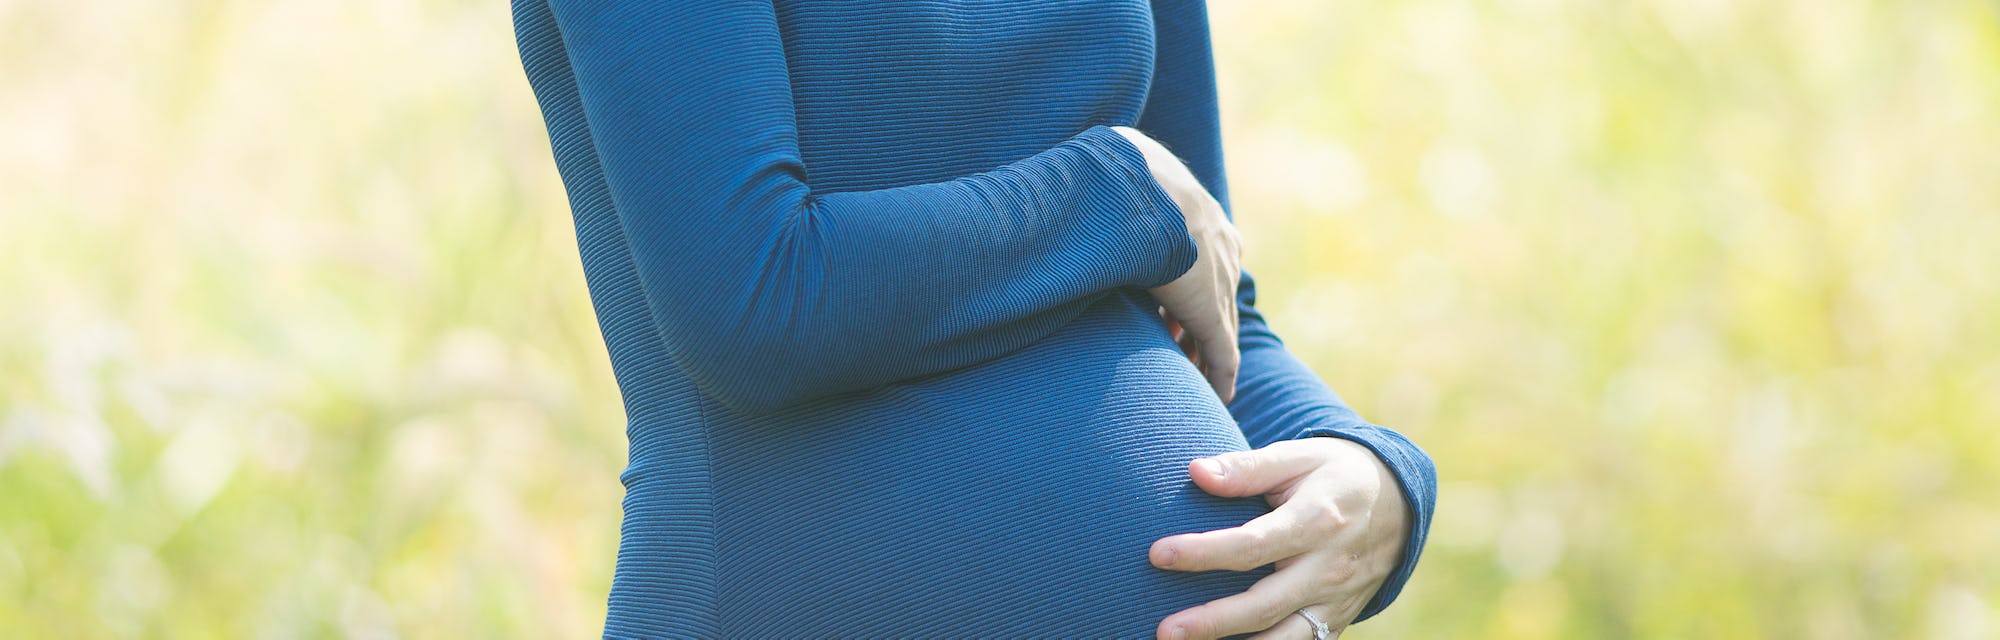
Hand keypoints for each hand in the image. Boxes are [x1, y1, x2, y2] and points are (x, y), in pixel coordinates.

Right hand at [1110, 125, 1242, 402]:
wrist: (1137, 188)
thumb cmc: (1115, 182)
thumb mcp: (1114, 186)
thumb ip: (1098, 202)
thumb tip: (1056, 200)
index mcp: (1201, 215)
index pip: (1205, 260)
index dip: (1188, 287)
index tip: (1173, 310)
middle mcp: (1220, 248)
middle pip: (1218, 295)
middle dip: (1199, 323)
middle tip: (1183, 350)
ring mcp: (1219, 281)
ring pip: (1220, 328)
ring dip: (1204, 353)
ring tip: (1191, 376)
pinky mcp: (1210, 312)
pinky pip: (1221, 353)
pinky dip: (1219, 376)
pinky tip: (1218, 398)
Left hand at [1149, 437, 1410, 639]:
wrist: (1398, 502)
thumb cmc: (1333, 473)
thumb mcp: (1299, 456)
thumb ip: (1248, 468)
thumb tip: (1197, 472)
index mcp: (1317, 520)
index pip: (1253, 545)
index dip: (1204, 552)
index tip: (1158, 554)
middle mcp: (1328, 567)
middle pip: (1265, 604)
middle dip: (1213, 622)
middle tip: (1165, 630)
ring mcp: (1335, 600)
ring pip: (1285, 638)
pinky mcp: (1337, 620)